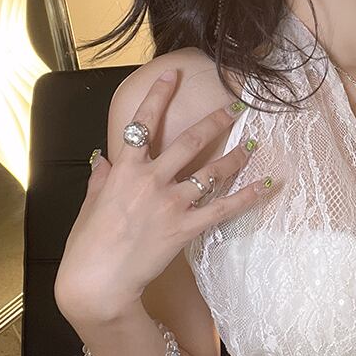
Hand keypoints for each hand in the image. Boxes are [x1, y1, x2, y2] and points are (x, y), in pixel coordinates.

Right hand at [55, 70, 274, 312]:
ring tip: (253, 145)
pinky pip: (222, 208)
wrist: (97, 281)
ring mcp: (171, 202)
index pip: (143, 123)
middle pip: (189, 141)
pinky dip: (247, 196)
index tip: (172, 74)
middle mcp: (151, 179)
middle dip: (215, 122)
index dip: (158, 95)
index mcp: (124, 169)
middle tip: (235, 109)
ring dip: (235, 157)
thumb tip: (103, 159)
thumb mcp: (89, 204)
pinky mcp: (185, 227)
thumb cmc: (88, 244)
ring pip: (211, 172)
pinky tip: (266, 185)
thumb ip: (101, 178)